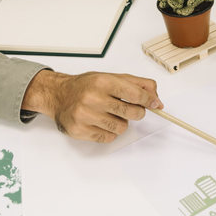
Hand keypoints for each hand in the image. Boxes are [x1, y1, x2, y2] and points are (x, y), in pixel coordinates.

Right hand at [22, 70, 161, 142]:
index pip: (135, 94)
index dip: (149, 100)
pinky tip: (100, 122)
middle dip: (136, 112)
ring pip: (122, 128)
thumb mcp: (112, 77)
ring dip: (120, 123)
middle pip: (132, 113)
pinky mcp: (80, 131)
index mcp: (102, 82)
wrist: (59, 95)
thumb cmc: (87, 86)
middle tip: (128, 108)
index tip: (155, 104)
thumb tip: (157, 100)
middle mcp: (93, 98)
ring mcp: (85, 116)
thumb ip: (138, 85)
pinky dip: (109, 132)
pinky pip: (108, 138)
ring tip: (109, 114)